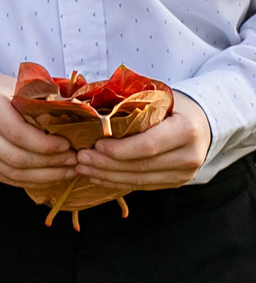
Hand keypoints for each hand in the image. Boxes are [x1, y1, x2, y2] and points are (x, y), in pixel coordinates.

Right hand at [0, 73, 81, 189]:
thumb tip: (79, 122)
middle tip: (74, 160)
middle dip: (50, 163)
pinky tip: (52, 176)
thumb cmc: (5, 94)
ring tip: (68, 170)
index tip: (68, 145)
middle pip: (16, 158)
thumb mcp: (23, 90)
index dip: (46, 145)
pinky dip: (34, 181)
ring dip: (46, 176)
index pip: (18, 133)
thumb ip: (43, 105)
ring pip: (14, 173)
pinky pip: (9, 180)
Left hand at [79, 91, 212, 192]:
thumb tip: (89, 109)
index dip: (120, 149)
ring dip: (108, 176)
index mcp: (186, 130)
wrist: (201, 121)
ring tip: (83, 168)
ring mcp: (185, 173)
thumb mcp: (157, 98)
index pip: (148, 145)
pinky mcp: (177, 182)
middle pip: (142, 166)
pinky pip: (144, 185)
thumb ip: (131, 105)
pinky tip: (98, 177)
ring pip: (141, 180)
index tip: (95, 144)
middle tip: (80, 158)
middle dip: (107, 164)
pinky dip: (119, 182)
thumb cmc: (173, 105)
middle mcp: (190, 155)